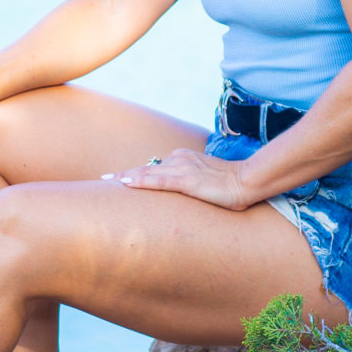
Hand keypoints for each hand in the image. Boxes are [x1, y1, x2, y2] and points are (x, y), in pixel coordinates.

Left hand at [103, 147, 255, 210]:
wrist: (247, 181)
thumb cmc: (232, 185)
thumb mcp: (208, 182)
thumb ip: (193, 183)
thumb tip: (187, 193)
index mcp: (185, 158)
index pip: (155, 166)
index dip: (136, 172)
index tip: (119, 177)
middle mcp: (180, 159)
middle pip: (146, 168)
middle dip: (125, 174)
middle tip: (103, 178)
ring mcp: (182, 168)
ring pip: (147, 172)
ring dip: (126, 177)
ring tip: (107, 181)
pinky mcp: (186, 181)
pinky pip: (158, 181)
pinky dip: (140, 182)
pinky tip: (125, 184)